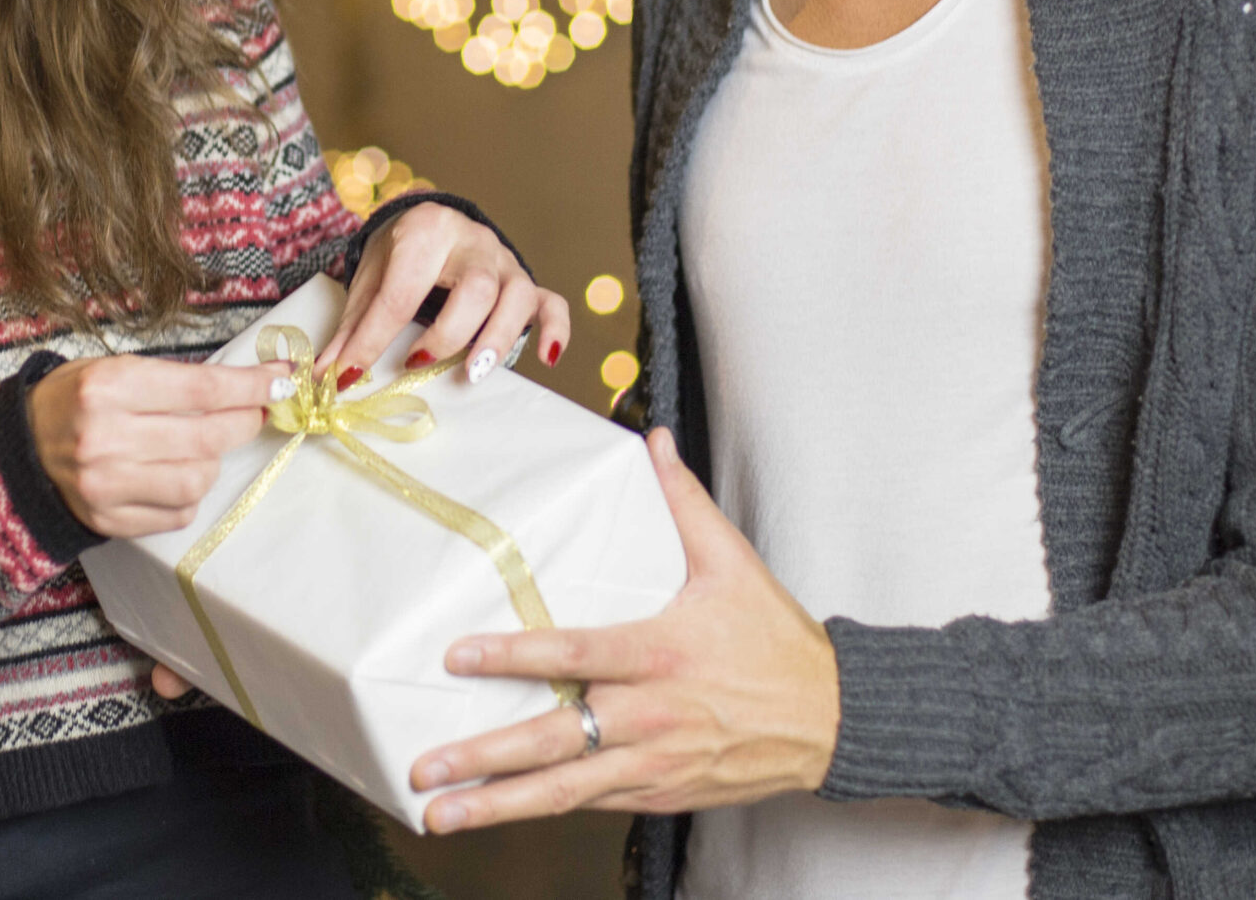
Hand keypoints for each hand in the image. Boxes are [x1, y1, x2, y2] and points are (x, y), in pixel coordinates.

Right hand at [29, 354, 288, 537]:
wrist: (19, 449)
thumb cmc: (76, 399)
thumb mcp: (118, 369)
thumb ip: (179, 380)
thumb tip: (254, 385)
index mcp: (109, 387)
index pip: (203, 389)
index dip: (252, 386)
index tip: (283, 380)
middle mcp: (105, 437)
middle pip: (208, 436)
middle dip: (244, 422)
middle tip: (254, 413)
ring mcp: (105, 485)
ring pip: (199, 479)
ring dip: (213, 461)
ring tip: (200, 446)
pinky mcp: (108, 520)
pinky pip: (178, 512)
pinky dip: (189, 494)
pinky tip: (172, 474)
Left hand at [322, 202, 571, 387]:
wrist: (431, 225)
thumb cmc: (399, 257)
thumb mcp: (369, 281)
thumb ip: (351, 328)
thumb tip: (325, 377)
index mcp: (425, 230)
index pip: (401, 291)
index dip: (374, 338)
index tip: (351, 375)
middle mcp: (472, 241)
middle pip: (475, 287)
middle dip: (449, 332)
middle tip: (418, 362)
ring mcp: (504, 262)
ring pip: (517, 295)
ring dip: (497, 337)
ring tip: (472, 372)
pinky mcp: (527, 282)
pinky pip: (552, 303)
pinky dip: (555, 331)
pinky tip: (546, 358)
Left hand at [407, 429, 838, 830]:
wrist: (829, 719)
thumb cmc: (776, 642)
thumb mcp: (733, 562)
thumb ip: (684, 501)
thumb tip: (655, 440)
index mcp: (661, 652)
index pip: (575, 654)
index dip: (514, 656)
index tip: (459, 657)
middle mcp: (651, 714)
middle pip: (555, 740)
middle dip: (485, 757)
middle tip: (426, 766)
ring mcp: (653, 763)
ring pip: (565, 790)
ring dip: (498, 804)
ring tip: (440, 813)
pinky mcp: (660, 794)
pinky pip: (592, 803)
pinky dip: (544, 811)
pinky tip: (498, 814)